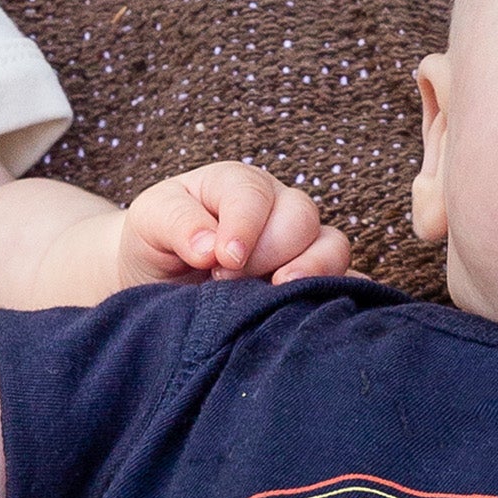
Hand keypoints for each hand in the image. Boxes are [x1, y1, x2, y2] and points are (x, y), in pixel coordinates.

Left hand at [115, 162, 350, 289]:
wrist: (160, 280)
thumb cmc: (156, 244)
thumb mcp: (150, 222)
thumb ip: (177, 223)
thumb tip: (211, 247)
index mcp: (236, 185)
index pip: (254, 194)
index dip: (244, 227)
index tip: (222, 262)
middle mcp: (276, 208)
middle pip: (300, 218)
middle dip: (269, 253)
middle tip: (228, 282)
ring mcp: (300, 244)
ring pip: (332, 245)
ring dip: (311, 272)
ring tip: (277, 294)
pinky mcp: (313, 279)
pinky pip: (346, 281)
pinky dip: (342, 293)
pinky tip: (322, 311)